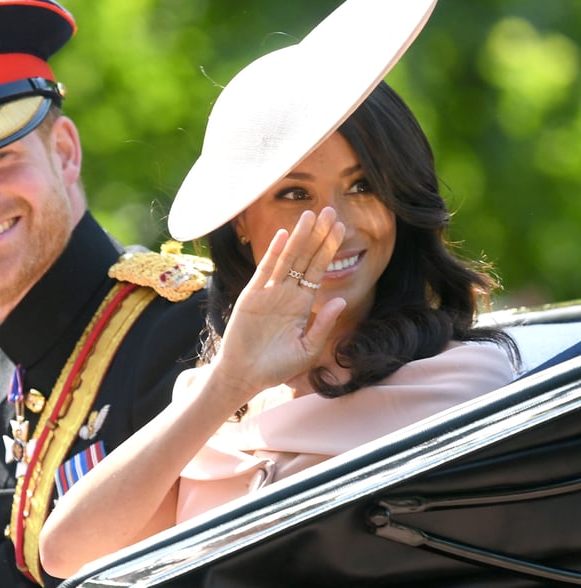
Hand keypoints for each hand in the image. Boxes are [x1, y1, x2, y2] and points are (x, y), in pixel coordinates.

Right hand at [212, 207, 346, 399]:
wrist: (246, 376)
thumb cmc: (276, 367)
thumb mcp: (307, 349)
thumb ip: (322, 324)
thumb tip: (340, 300)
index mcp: (302, 304)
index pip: (318, 270)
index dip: (329, 249)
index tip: (341, 228)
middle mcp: (287, 293)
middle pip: (306, 258)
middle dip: (318, 235)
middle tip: (331, 211)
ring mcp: (269, 293)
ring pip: (288, 259)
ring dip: (300, 237)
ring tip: (312, 215)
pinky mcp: (252, 296)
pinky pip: (265, 270)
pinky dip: (274, 253)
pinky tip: (284, 235)